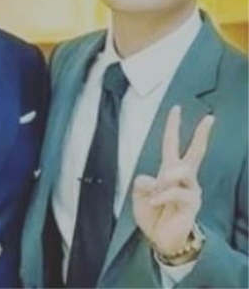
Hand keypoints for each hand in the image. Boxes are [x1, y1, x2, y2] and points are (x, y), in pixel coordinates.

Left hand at [132, 105, 213, 255]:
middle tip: (209, 118)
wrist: (161, 239)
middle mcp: (184, 178)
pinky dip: (162, 195)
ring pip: (182, 171)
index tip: (176, 108)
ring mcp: (191, 190)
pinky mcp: (192, 203)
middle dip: (201, 134)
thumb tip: (153, 178)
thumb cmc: (152, 215)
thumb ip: (141, 183)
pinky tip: (155, 202)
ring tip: (155, 194)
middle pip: (196, 152)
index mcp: (169, 171)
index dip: (173, 127)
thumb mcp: (139, 195)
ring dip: (165, 179)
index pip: (172, 144)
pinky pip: (175, 192)